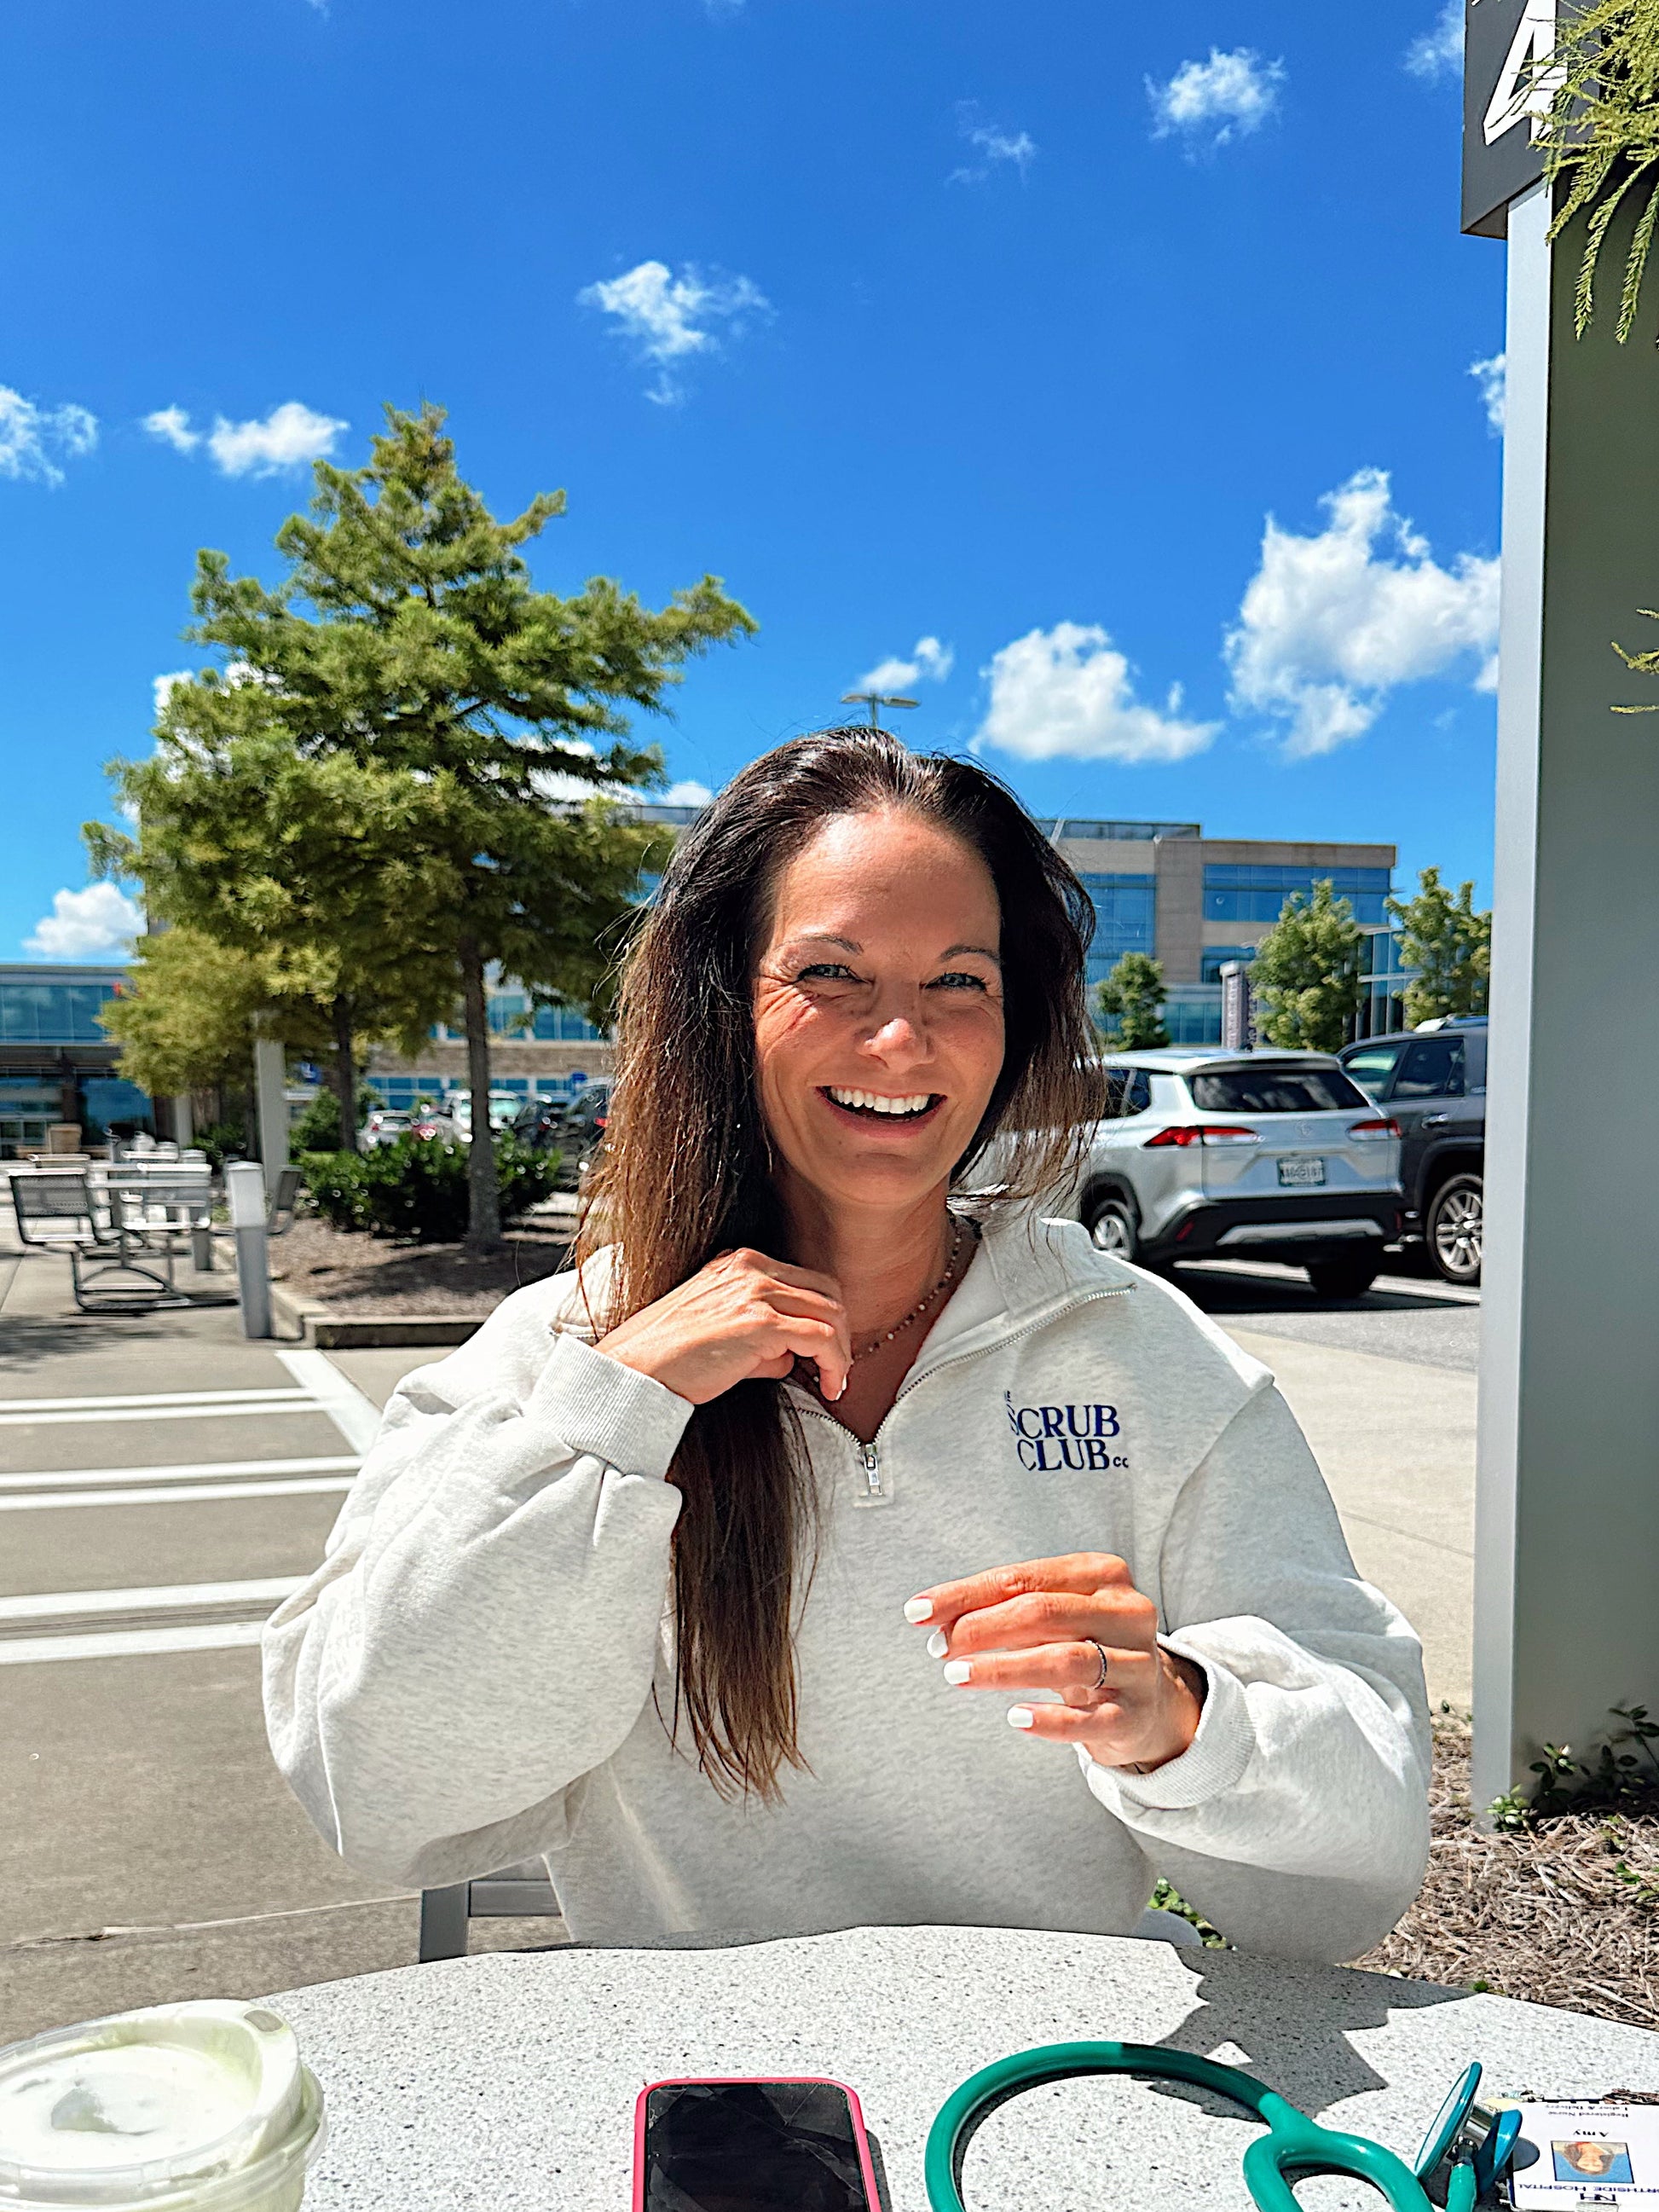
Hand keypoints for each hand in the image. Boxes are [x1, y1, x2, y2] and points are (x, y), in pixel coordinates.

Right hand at [595, 1247, 851, 1405]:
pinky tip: (828, 1387)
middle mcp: (750, 1268)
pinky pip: (822, 1338)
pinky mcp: (759, 1323)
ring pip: (831, 1313)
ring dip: (841, 1352)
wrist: (634, 1371)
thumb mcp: (717, 1329)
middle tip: (836, 1370)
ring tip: (833, 1383)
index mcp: (738, 1263)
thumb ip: (758, 1335)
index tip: (826, 1353)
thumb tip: (789, 1357)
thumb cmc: (667, 1359)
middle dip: (841, 1334)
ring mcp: (755, 1292)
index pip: (806, 1281)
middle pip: (827, 1292)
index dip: (824, 1318)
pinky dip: (835, 1363)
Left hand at [905, 1552, 1204, 1771]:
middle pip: (1043, 1613)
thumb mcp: (1052, 1616)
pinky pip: (1089, 1720)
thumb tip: (932, 1616)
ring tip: (957, 1676)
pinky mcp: (1135, 1714)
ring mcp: (1137, 1664)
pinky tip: (1014, 1717)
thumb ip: (1000, 1608)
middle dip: (981, 1629)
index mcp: (1102, 1574)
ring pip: (1065, 1660)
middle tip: (939, 1649)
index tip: (919, 1612)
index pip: (1022, 1578)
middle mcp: (1126, 1612)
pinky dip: (1049, 1719)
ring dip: (1003, 1669)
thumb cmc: (1085, 1644)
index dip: (965, 1595)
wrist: (1149, 1700)